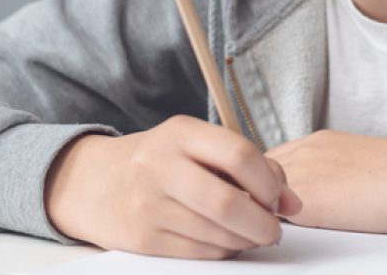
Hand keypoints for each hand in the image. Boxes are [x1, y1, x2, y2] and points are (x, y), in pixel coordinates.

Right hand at [44, 115, 301, 258]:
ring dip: (245, 240)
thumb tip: (292, 201)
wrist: (94, 183)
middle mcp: (160, 165)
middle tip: (272, 228)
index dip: (270, 182)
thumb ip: (246, 164)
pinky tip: (223, 240)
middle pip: (228, 203)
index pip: (240, 155)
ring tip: (249, 233)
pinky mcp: (143, 238)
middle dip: (263, 223)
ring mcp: (149, 204)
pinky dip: (223, 251)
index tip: (278, 197)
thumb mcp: (194, 145)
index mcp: (180, 133)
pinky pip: (200, 253)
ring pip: (217, 235)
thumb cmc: (159, 161)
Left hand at [265, 130, 386, 233]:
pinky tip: (288, 237)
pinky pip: (274, 215)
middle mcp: (307, 150)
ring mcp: (304, 171)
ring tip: (277, 230)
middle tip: (266, 217)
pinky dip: (275, 226)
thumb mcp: (363, 164)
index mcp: (321, 141)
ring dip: (265, 210)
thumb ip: (335, 173)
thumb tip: (330, 194)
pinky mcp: (308, 199)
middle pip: (258, 175)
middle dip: (259, 195)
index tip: (272, 199)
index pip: (274, 160)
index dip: (269, 184)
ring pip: (262, 193)